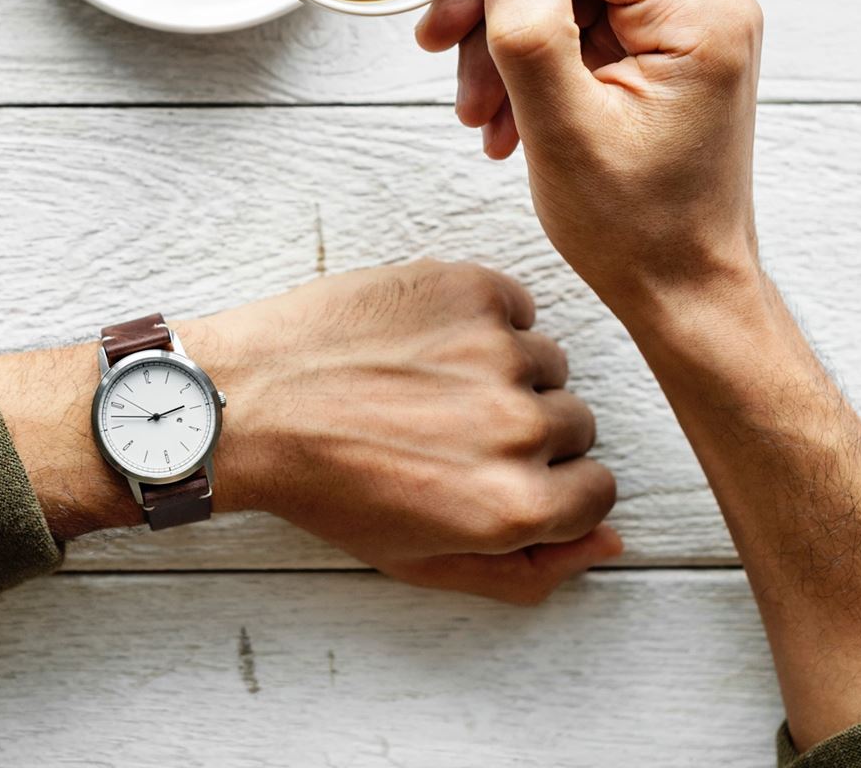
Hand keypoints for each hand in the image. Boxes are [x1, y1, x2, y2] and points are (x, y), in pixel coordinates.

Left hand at [186, 259, 619, 604]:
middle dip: (525, 431)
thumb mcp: (422, 560)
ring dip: (504, 372)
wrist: (250, 401)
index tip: (498, 473)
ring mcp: (497, 351)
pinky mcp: (471, 289)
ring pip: (547, 362)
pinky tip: (423, 342)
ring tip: (427, 384)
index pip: (598, 491)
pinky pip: (516, 305)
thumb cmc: (326, 486)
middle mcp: (517, 428)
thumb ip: (528, 570)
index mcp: (513, 506)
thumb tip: (611, 543)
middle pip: (577, 424)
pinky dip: (482, 319)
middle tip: (447, 430)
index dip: (550, 485)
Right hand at [415, 0, 765, 324]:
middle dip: (502, 7)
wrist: (682, 291)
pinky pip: (583, 27)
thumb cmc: (642, 233)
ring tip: (480, 111)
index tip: (460, 10)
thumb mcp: (565, 131)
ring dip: (509, 44)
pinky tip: (507, 117)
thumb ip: (532, 31)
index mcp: (699, 18)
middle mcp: (705, 10)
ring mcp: (686, 33)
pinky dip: (534, 65)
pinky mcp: (664, 56)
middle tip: (448, 53)